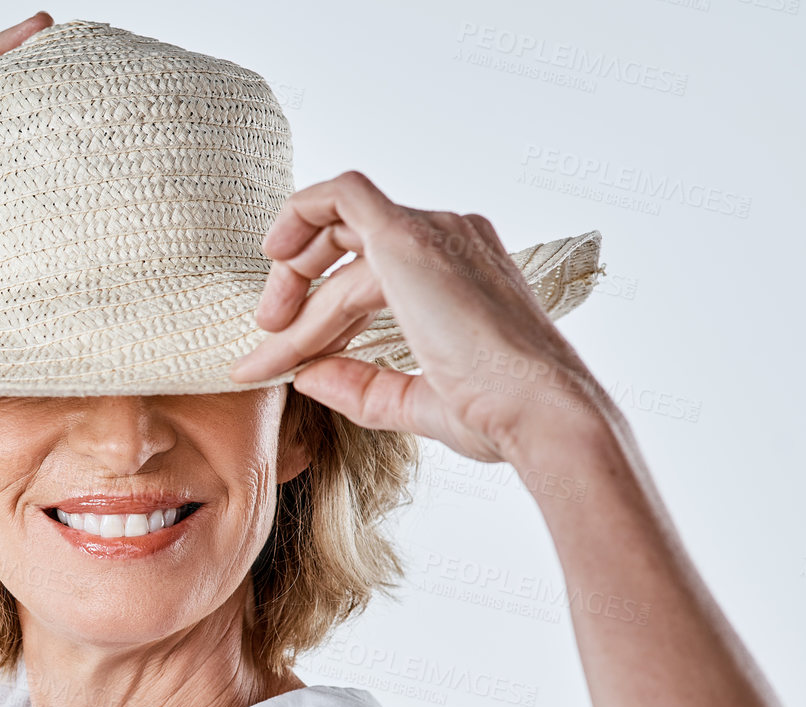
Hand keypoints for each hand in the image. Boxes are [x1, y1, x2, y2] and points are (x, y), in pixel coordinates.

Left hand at [228, 171, 612, 466]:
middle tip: (267, 339)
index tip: (281, 358)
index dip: (317, 318)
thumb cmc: (498, 413)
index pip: (369, 278)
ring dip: (292, 284)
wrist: (538, 412)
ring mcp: (433, 232)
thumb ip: (359, 385)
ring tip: (269, 335)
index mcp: (459, 272)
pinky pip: (341, 195)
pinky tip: (275, 254)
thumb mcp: (413, 400)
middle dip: (296, 292)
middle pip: (348, 250)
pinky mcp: (408, 238)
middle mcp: (450, 240)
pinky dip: (299, 212)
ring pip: (337, 239)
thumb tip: (305, 376)